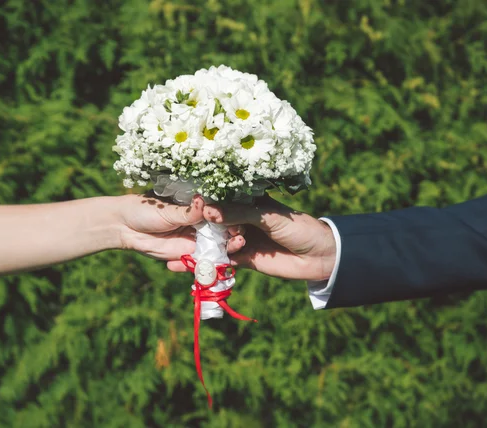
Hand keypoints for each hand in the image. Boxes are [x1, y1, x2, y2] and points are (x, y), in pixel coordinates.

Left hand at [115, 193, 245, 260]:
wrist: (124, 227)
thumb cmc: (144, 209)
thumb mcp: (166, 210)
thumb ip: (186, 211)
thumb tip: (204, 203)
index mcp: (197, 206)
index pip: (219, 210)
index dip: (231, 214)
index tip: (239, 216)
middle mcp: (200, 223)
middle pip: (223, 229)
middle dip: (234, 232)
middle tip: (241, 234)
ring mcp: (195, 239)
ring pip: (218, 245)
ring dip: (229, 247)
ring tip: (237, 246)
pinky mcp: (188, 255)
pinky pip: (204, 260)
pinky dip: (214, 262)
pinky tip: (224, 261)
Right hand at [168, 195, 335, 280]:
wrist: (321, 256)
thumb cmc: (297, 227)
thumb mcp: (267, 216)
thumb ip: (238, 214)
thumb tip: (208, 211)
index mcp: (247, 202)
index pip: (219, 200)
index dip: (199, 204)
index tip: (176, 206)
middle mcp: (241, 219)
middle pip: (212, 224)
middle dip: (190, 230)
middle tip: (165, 234)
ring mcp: (242, 240)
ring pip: (214, 244)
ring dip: (195, 250)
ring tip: (170, 257)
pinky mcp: (246, 260)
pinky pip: (223, 262)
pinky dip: (208, 265)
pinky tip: (189, 268)